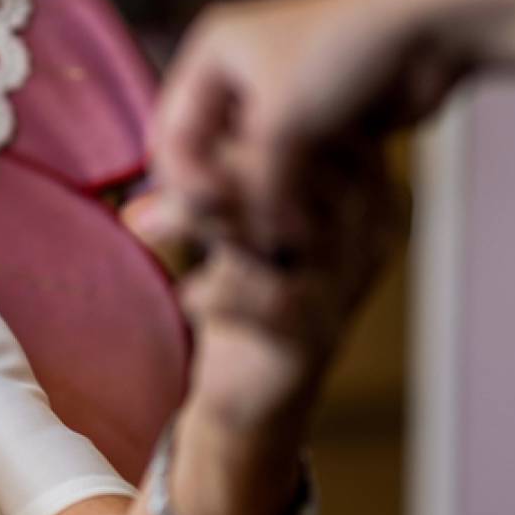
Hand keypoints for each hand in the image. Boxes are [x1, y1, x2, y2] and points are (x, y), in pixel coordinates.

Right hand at [154, 0, 457, 255]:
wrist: (434, 23)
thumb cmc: (344, 50)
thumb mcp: (283, 123)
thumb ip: (259, 188)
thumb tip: (264, 246)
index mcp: (210, 55)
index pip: (171, 135)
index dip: (185, 182)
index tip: (217, 215)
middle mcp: (237, 73)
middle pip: (208, 154)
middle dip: (224, 196)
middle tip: (244, 234)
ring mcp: (281, 96)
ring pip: (252, 166)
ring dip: (264, 200)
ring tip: (282, 232)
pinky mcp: (321, 118)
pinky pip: (293, 169)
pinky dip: (297, 194)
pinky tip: (310, 219)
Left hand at [178, 141, 405, 429]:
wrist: (249, 393)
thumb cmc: (246, 285)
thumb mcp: (240, 213)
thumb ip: (230, 166)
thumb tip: (184, 120)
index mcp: (358, 191)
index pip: (318, 129)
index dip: (251, 125)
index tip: (190, 137)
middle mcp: (365, 234)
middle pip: (302, 168)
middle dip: (221, 166)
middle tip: (161, 183)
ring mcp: (345, 286)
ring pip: (281, 224)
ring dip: (204, 218)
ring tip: (148, 222)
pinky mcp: (313, 337)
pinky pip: (267, 298)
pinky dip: (215, 293)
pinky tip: (188, 297)